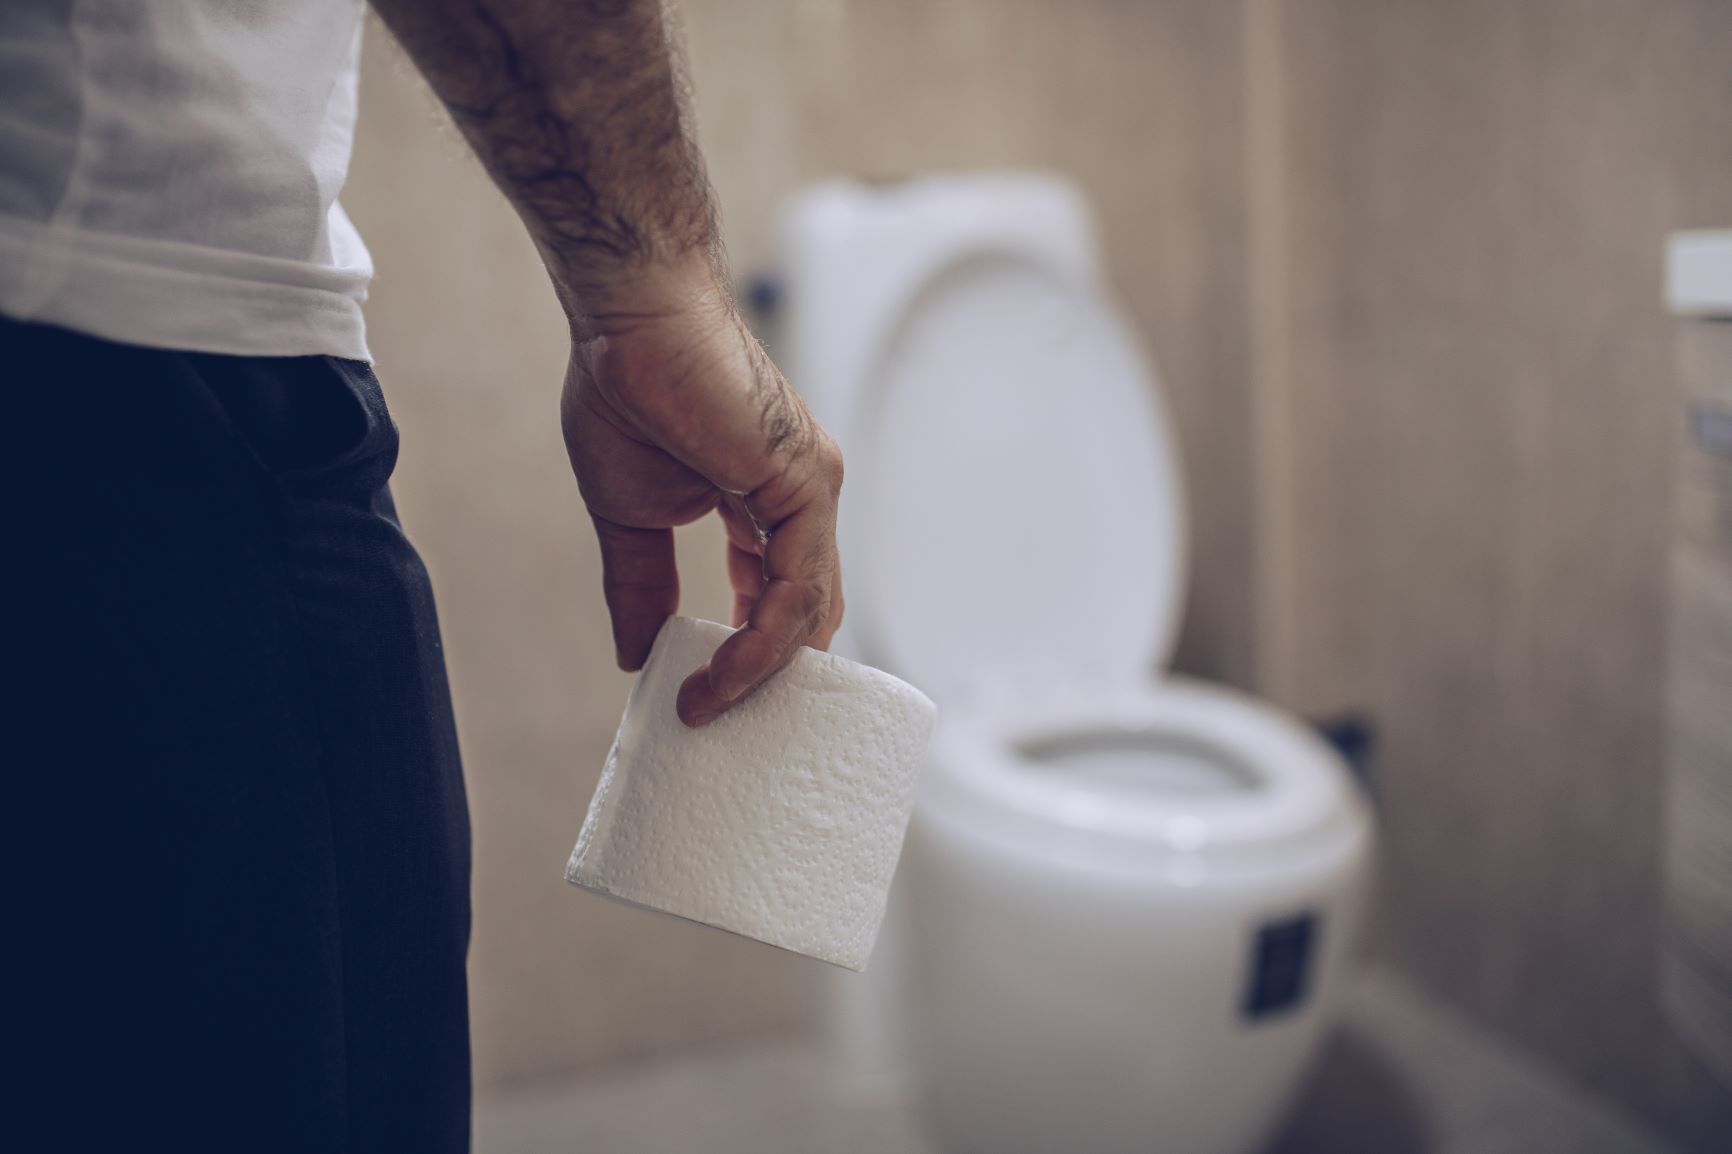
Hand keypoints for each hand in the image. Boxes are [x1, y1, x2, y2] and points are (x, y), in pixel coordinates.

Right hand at [561, 282, 844, 725]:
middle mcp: (800, 499)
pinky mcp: (805, 486)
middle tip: (719, 721)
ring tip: (706, 710)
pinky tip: (722, 674)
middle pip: (805, 613)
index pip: (776, 596)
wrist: (629, 319)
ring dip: (759, 674)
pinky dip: (763, 643)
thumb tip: (634, 657)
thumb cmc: (627, 388)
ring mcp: (811, 492)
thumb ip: (641, 587)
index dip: (748, 651)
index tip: (708, 695)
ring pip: (807, 612)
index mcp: (765, 501)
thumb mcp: (630, 515)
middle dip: (767, 676)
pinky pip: (798, 590)